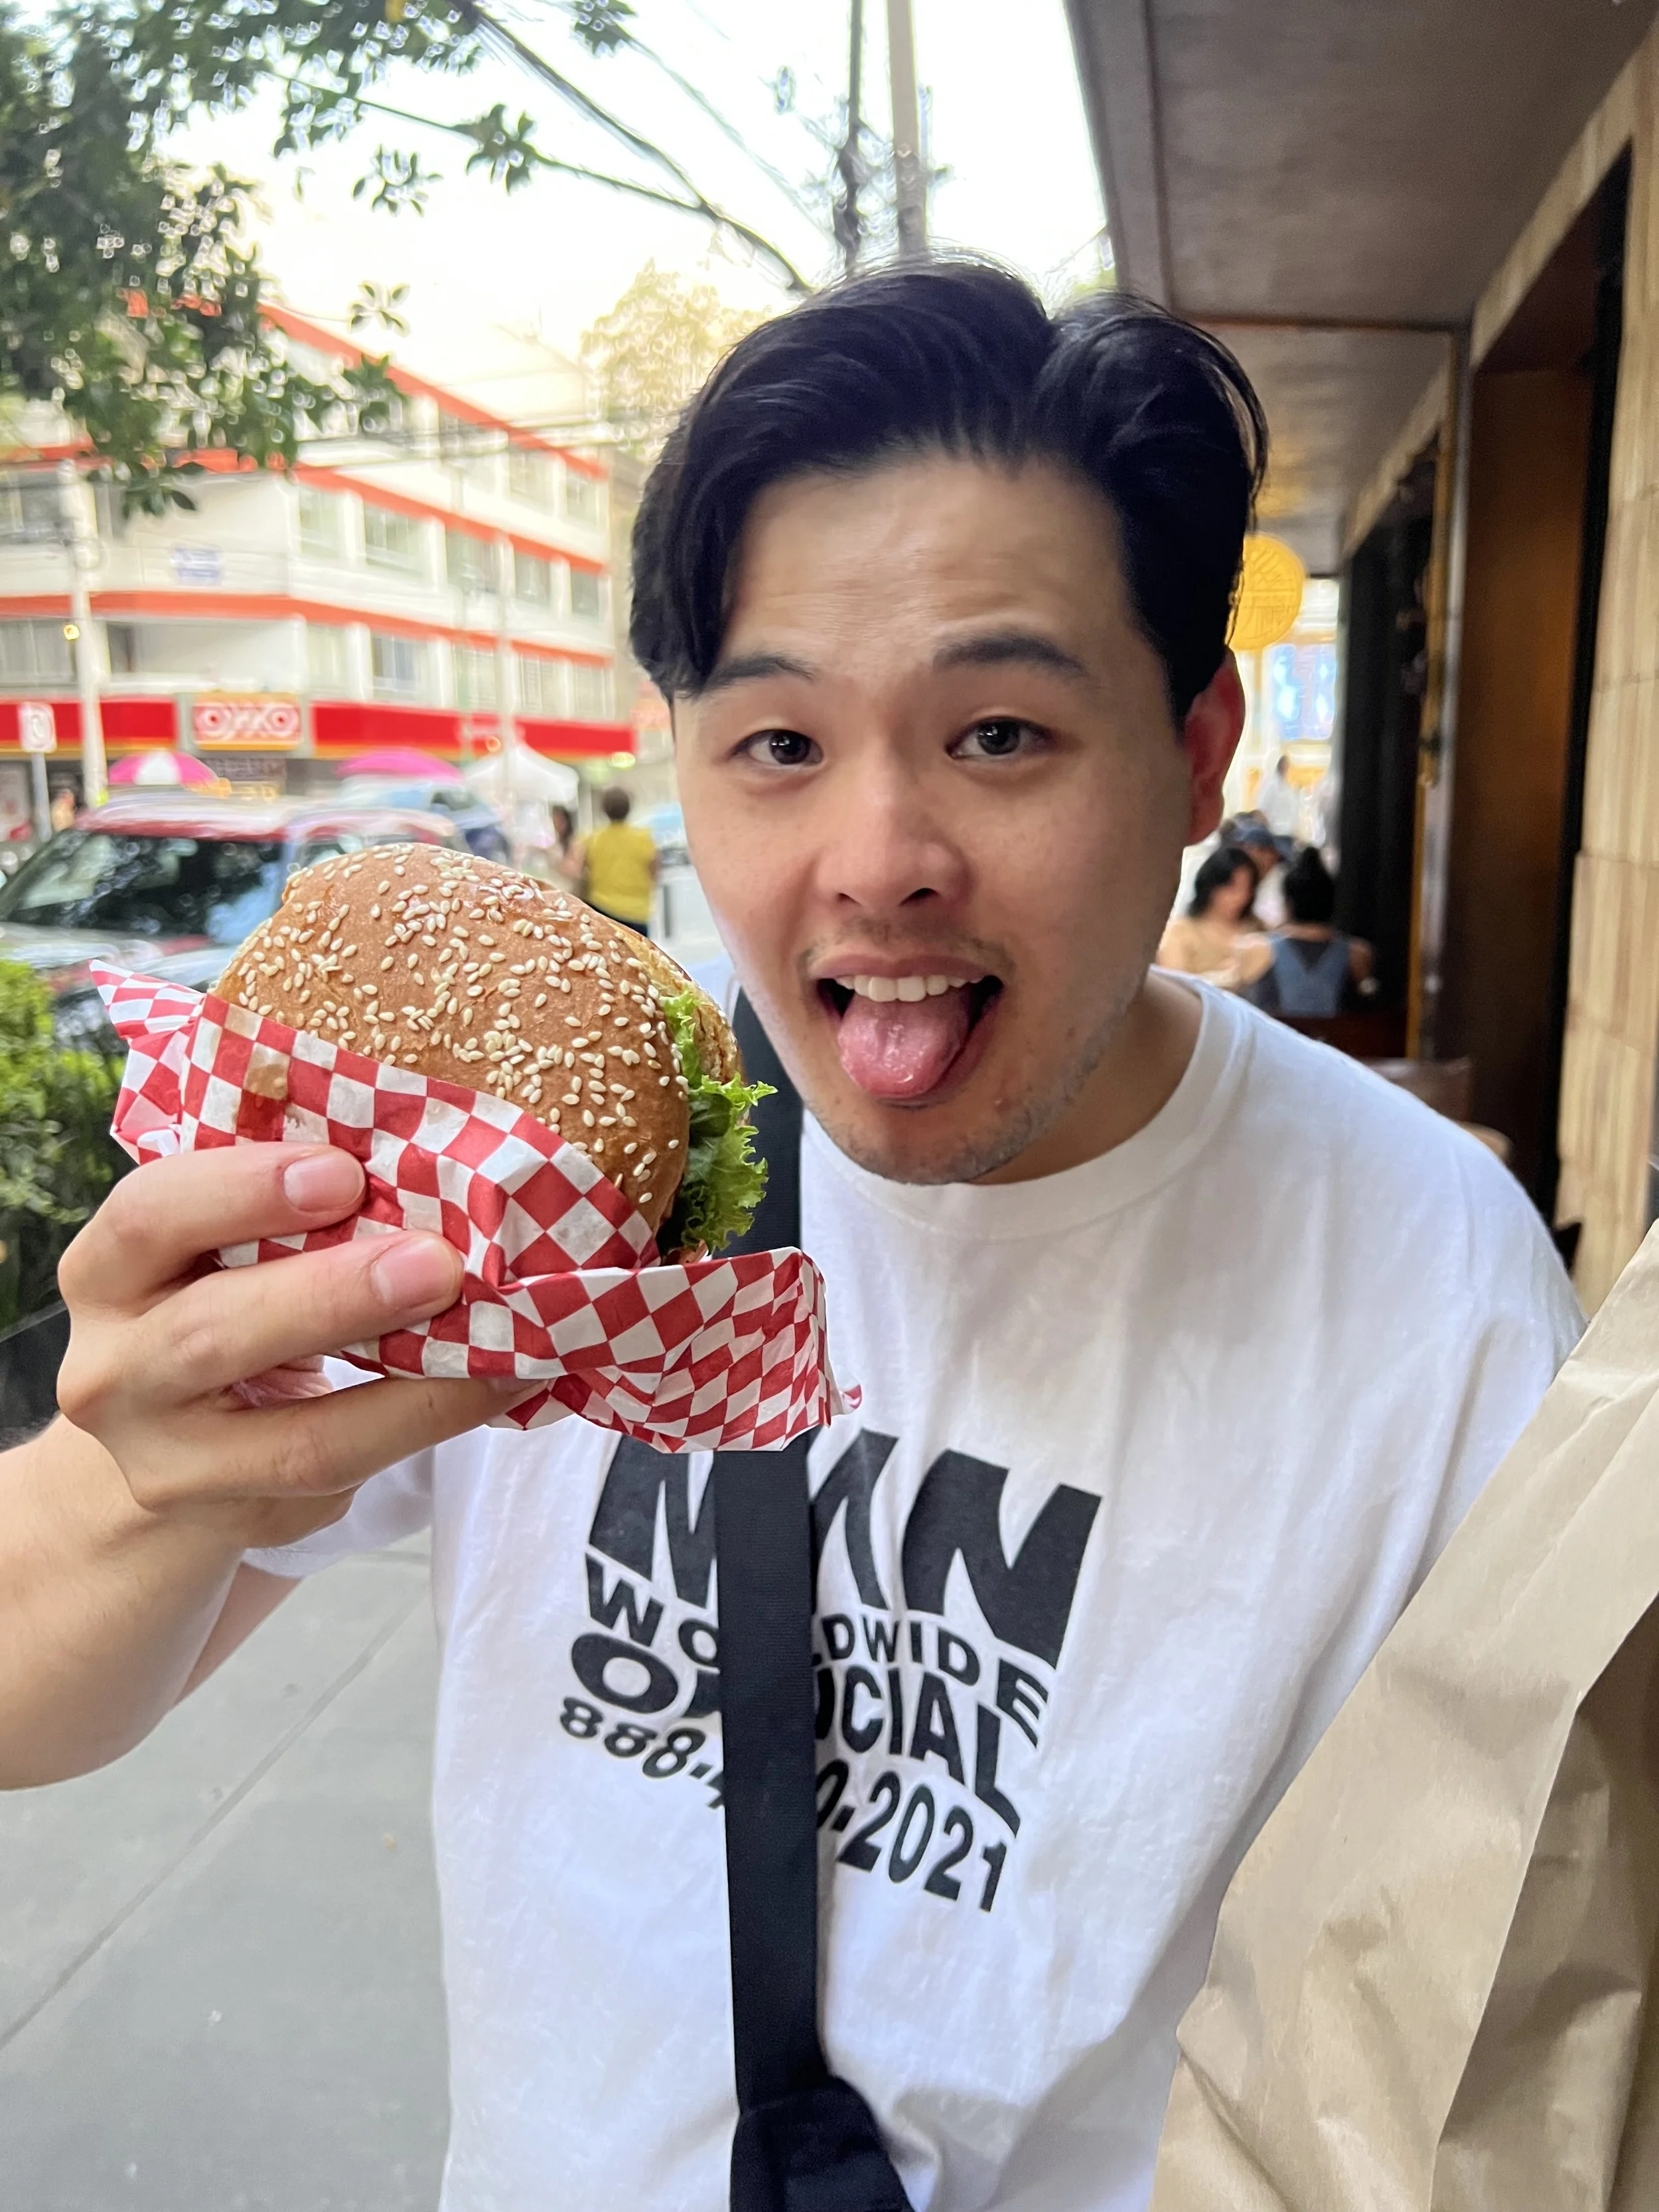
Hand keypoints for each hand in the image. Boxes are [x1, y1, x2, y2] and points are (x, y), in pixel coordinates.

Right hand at [57, 1146, 510, 1550]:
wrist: (178, 1436)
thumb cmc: (225, 1299)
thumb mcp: (222, 1249)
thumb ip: (285, 1209)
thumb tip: (430, 1162)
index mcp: (108, 1273)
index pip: (148, 1216)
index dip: (241, 1188)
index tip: (344, 1170)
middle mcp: (115, 1373)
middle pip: (211, 1334)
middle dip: (334, 1295)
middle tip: (437, 1263)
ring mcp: (170, 1462)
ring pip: (292, 1441)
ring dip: (406, 1391)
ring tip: (497, 1347)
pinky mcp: (245, 1518)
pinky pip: (347, 1479)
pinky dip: (429, 1428)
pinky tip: (499, 1387)